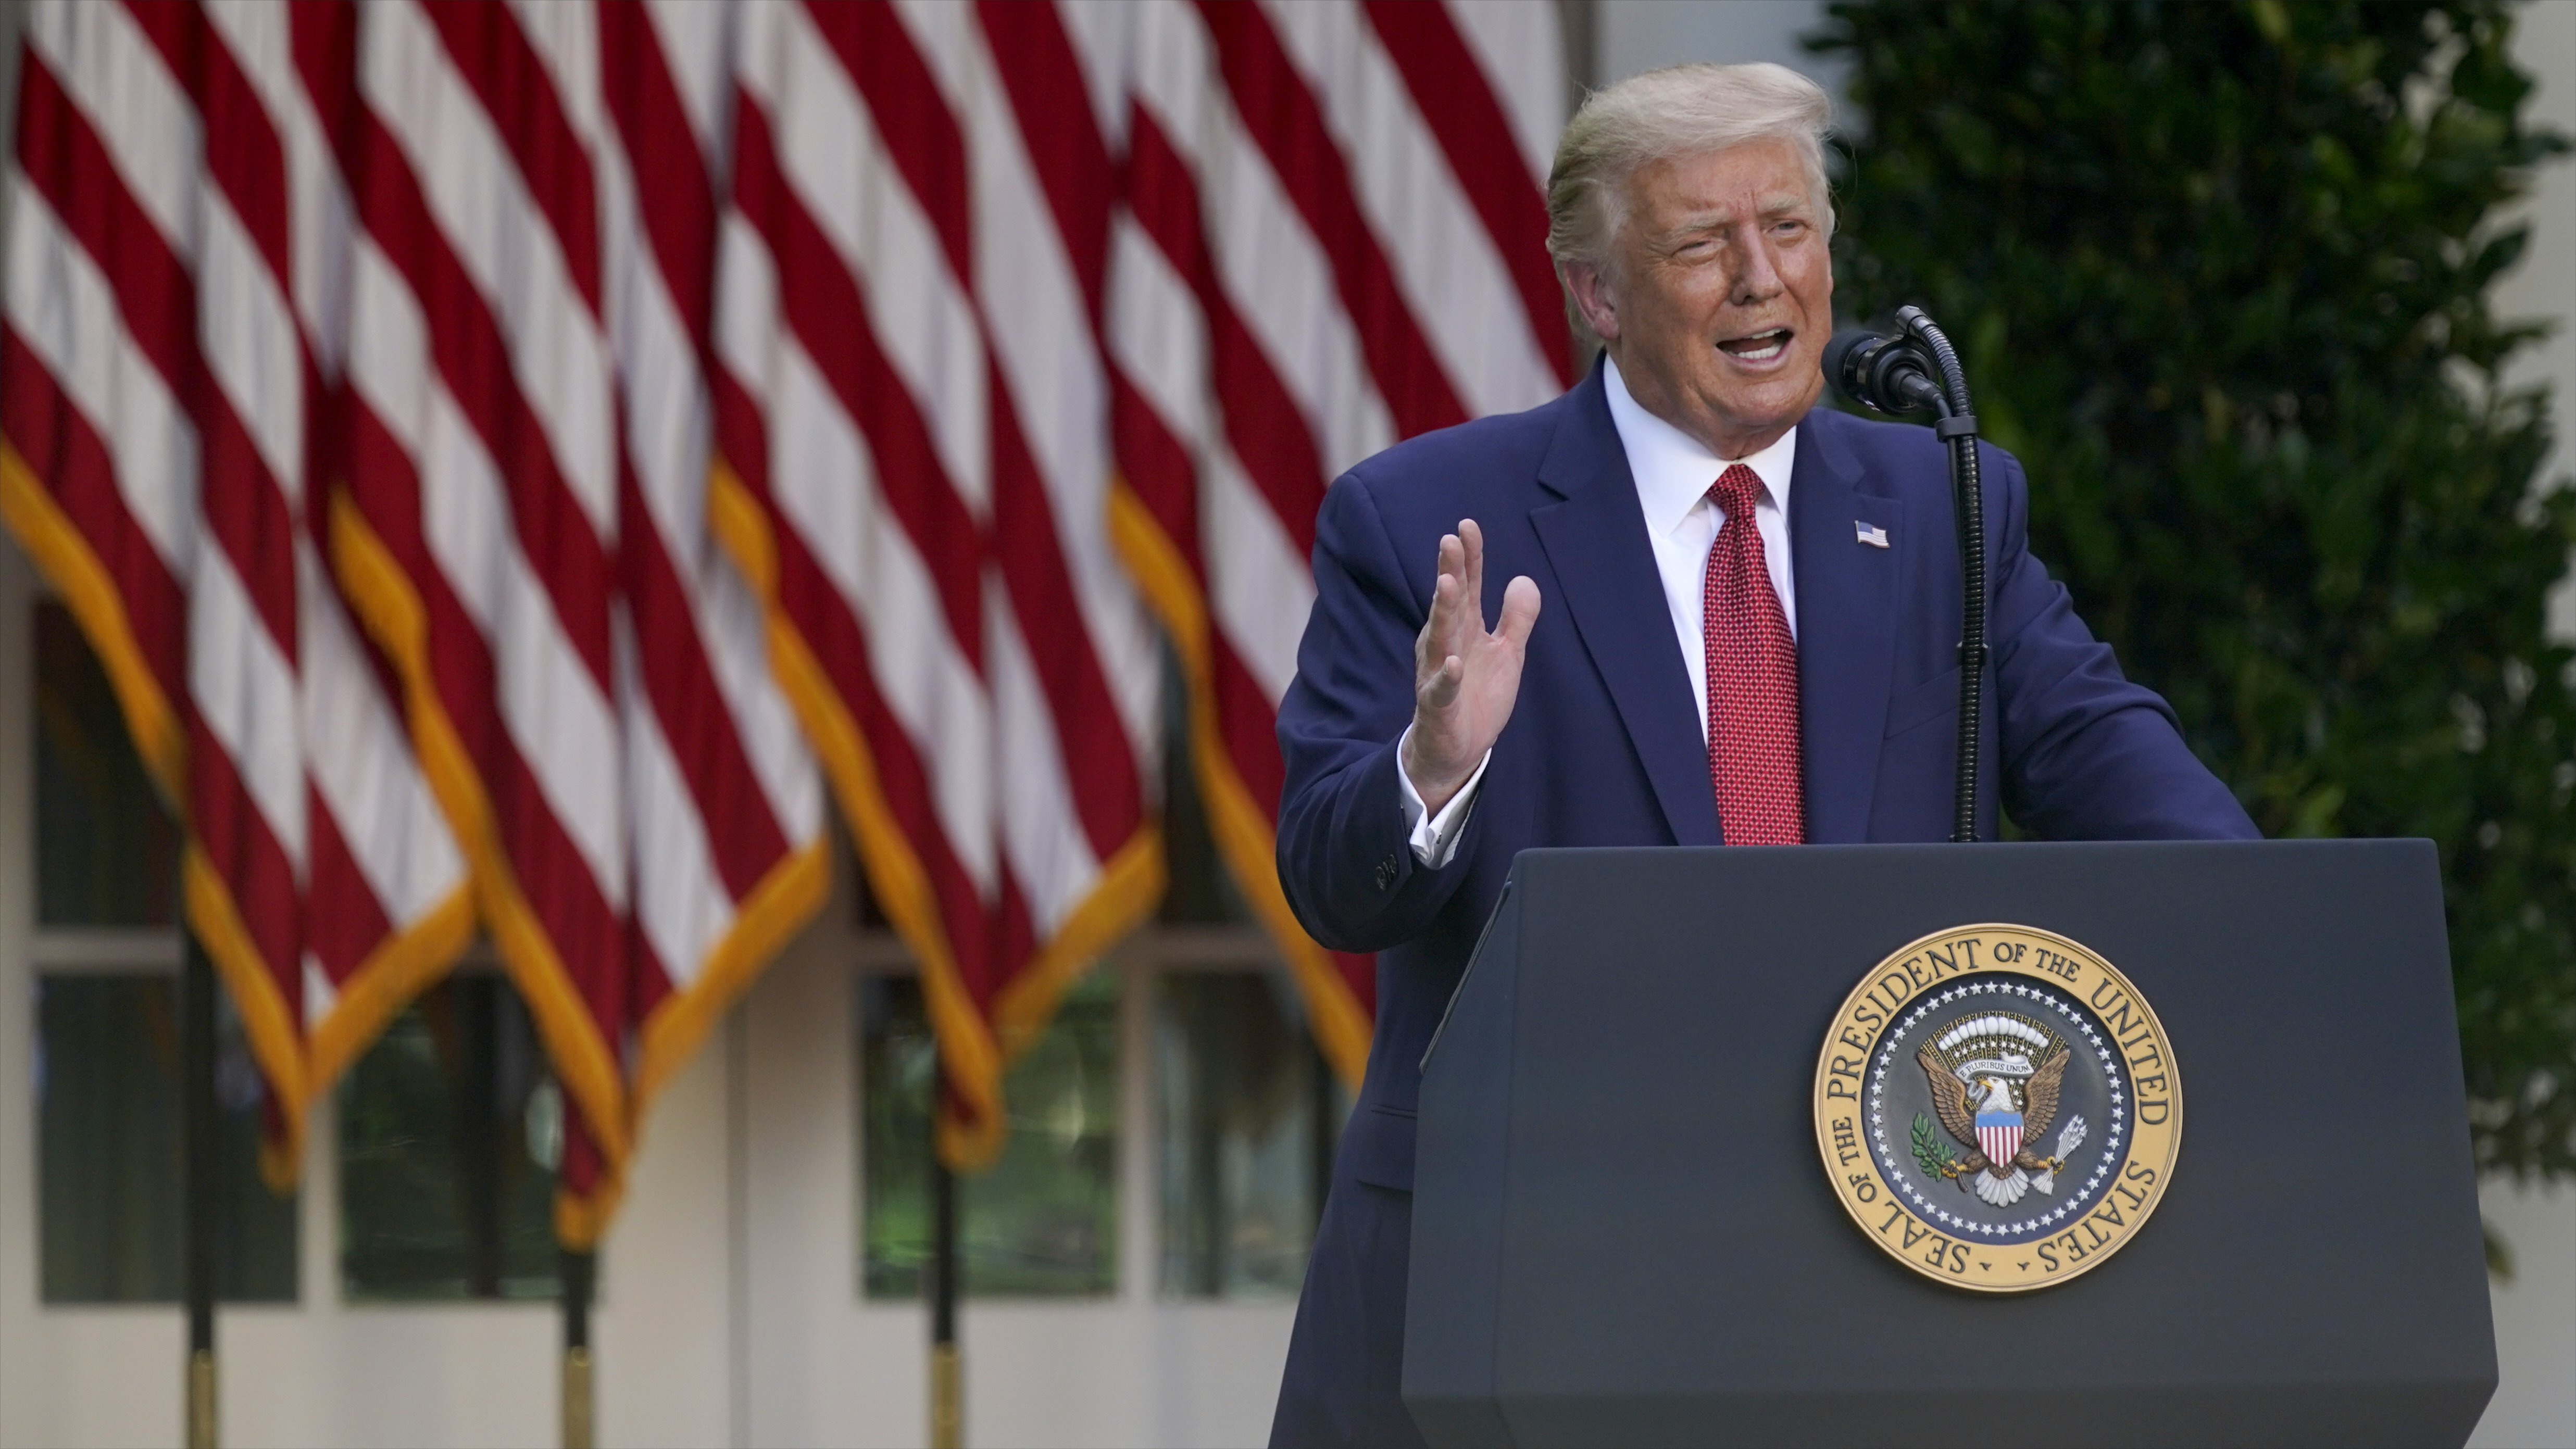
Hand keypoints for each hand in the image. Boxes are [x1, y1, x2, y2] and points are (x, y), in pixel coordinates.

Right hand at [1403, 519, 1540, 814]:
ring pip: (1439, 639)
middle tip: (1450, 541)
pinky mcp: (1437, 707)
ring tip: (1449, 586)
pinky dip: (1445, 677)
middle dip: (1450, 572)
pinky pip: (1440, 690)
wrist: (1456, 749)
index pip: (1466, 586)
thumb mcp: (1506, 653)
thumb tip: (1524, 579)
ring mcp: (1437, 674)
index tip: (1467, 526)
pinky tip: (1452, 663)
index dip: (1468, 558)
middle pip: (1449, 604)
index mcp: (1463, 629)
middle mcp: (1445, 645)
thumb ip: (1516, 618)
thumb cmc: (1477, 695)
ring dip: (1442, 612)